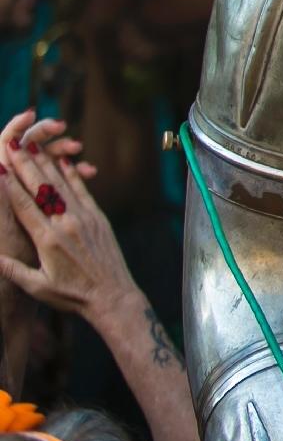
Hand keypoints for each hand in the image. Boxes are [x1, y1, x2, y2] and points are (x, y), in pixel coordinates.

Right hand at [0, 120, 134, 322]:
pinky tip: (62, 160)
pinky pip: (82, 191)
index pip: (23, 205)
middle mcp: (66, 224)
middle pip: (41, 188)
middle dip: (23, 164)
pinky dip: (71, 174)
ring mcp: (84, 218)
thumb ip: (11, 269)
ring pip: (61, 184)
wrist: (113, 296)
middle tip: (10, 144)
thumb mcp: (37, 287)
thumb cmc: (72, 296)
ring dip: (44, 162)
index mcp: (47, 240)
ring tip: (31, 144)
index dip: (8, 184)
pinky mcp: (98, 217)